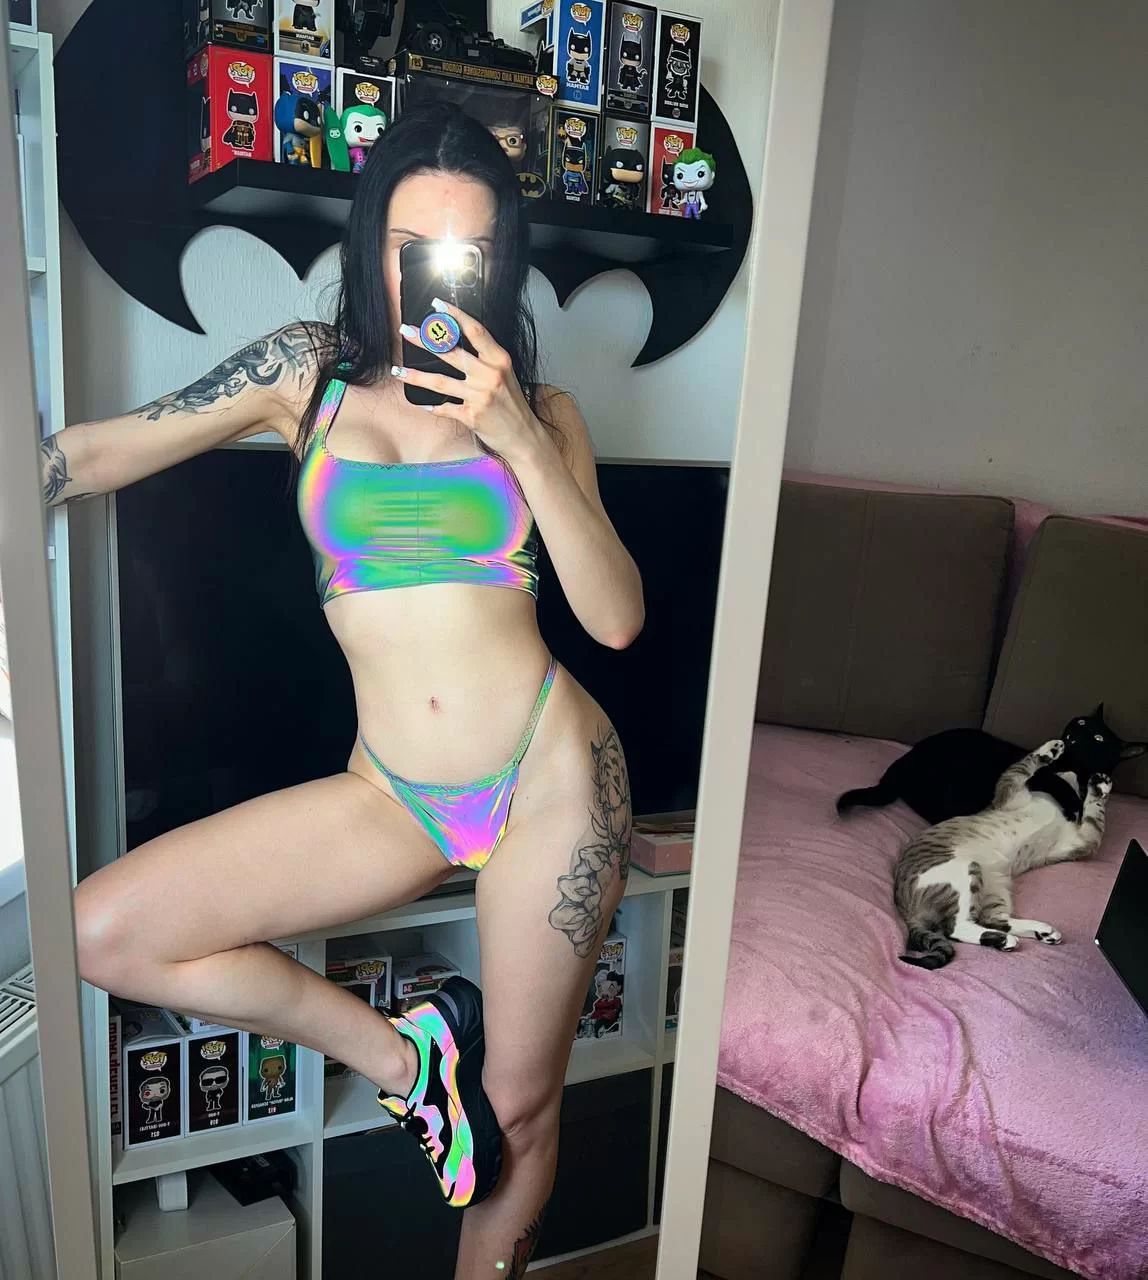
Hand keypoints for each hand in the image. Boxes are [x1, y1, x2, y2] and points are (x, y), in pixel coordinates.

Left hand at [392, 300, 541, 464]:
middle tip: (406, 331)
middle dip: (425, 340)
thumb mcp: (505, 374)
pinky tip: (422, 405)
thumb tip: (454, 342)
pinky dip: (433, 407)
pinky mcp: (472, 417)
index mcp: (499, 360)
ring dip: (416, 376)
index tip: (438, 306)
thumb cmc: (512, 404)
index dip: (455, 316)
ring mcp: (480, 396)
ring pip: (441, 382)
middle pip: (452, 352)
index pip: (475, 331)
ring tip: (398, 371)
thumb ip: (485, 359)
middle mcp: (490, 376)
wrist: (523, 436)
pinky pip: (445, 408)